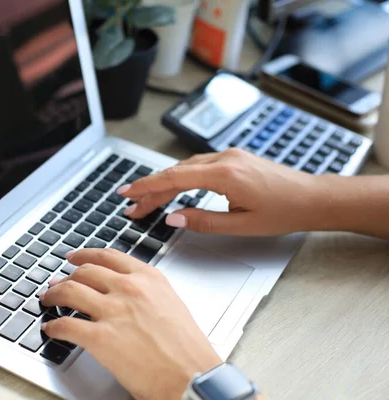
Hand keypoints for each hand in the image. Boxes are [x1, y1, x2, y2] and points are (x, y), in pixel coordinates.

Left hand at [40, 249, 221, 399]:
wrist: (193, 378)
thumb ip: (146, 292)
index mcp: (148, 278)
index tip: (74, 257)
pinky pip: (66, 325)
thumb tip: (123, 293)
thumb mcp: (170, 305)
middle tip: (57, 283)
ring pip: (69, 291)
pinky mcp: (100, 337)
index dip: (85, 254)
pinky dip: (54, 326)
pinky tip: (51, 329)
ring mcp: (113, 311)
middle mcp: (128, 288)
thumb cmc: (187, 350)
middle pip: (85, 272)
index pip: (108, 256)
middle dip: (66, 277)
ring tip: (47, 300)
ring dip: (53, 295)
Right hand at [117, 148, 327, 235]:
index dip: (146, 187)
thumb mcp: (241, 225)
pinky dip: (181, 177)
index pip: (173, 179)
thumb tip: (172, 218)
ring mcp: (229, 156)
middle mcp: (224, 159)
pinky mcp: (234, 158)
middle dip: (150, 189)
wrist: (313, 197)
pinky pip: (198, 165)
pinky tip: (174, 188)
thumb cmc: (284, 211)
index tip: (127, 194)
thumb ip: (202, 221)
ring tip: (147, 200)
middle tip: (131, 205)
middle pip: (175, 172)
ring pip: (185, 167)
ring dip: (164, 183)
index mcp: (224, 175)